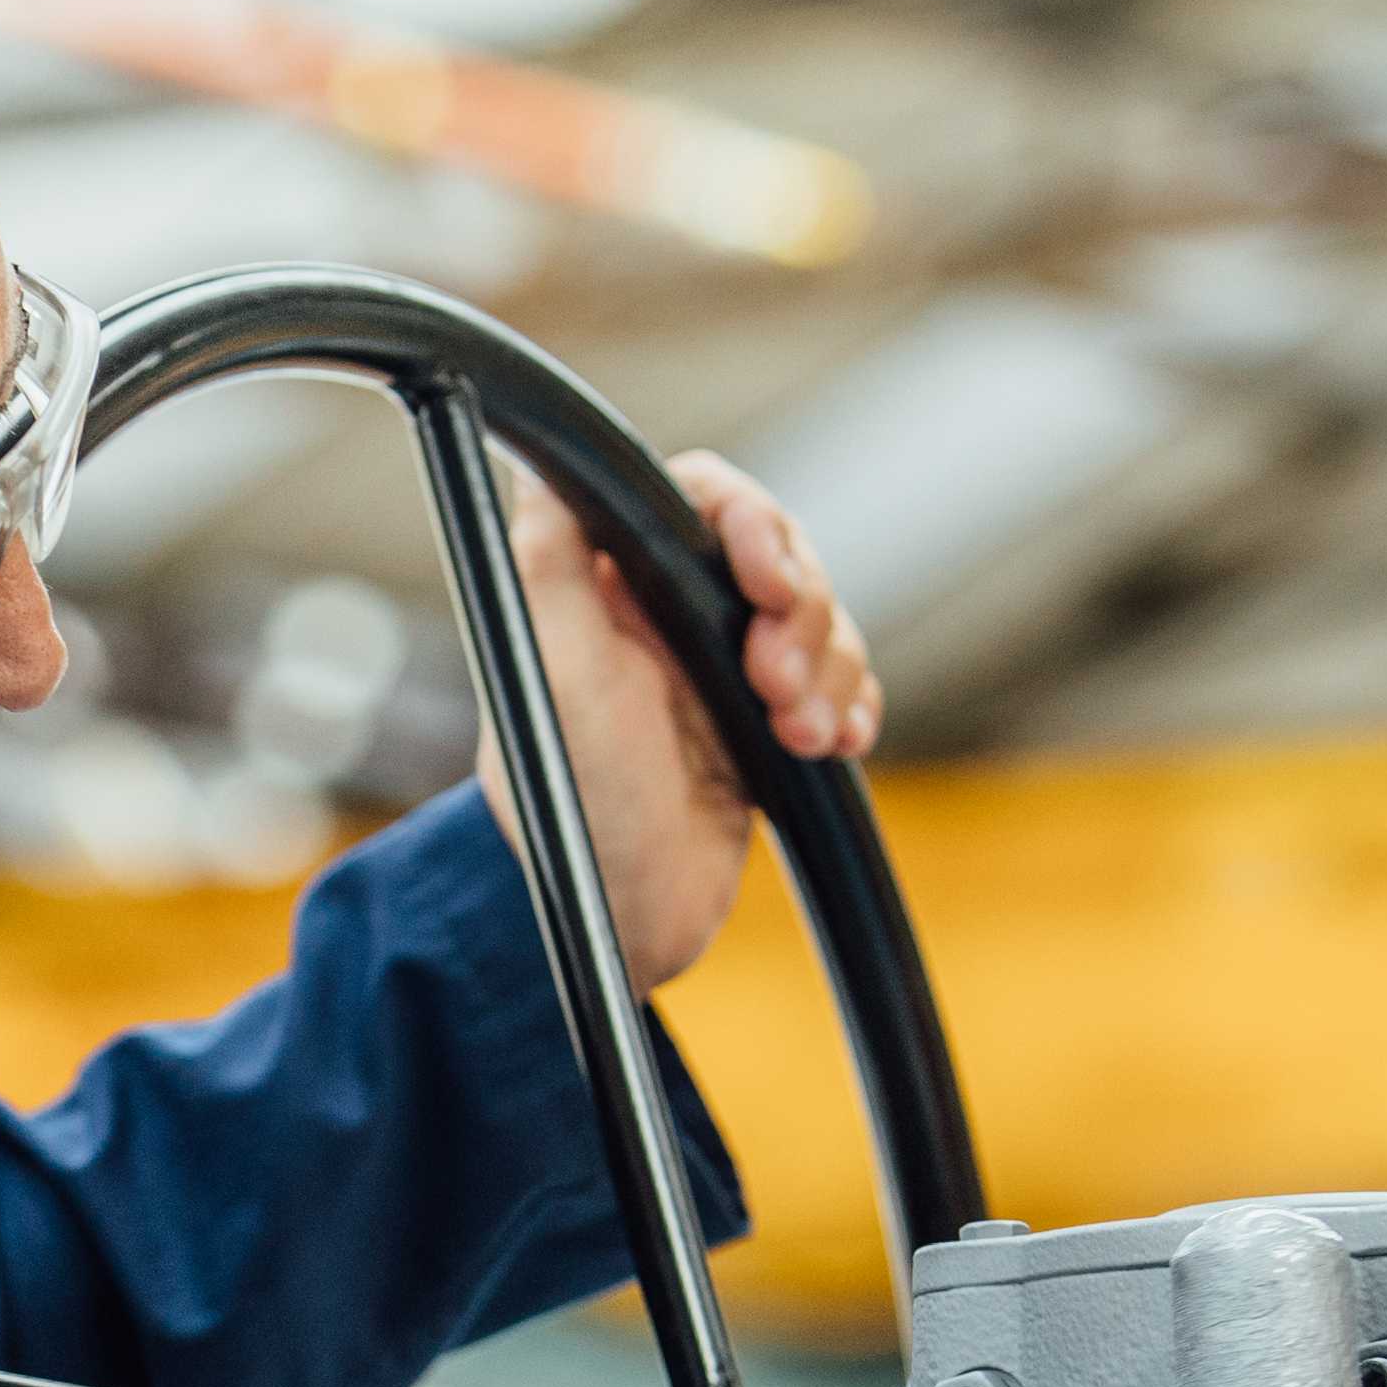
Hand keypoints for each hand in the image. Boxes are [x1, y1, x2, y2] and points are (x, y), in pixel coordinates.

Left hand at [472, 450, 879, 993]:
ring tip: (795, 733)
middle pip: (776, 552)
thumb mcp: (552, 676)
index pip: (699, 498)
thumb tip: (537, 462)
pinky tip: (831, 745)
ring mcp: (719, 671)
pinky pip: (839, 685)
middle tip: (774, 682)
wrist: (619, 924)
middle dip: (799, 612)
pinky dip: (848, 707)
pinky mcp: (763, 726)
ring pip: (818, 620)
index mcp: (611, 586)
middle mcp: (666, 616)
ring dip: (828, 669)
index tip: (766, 578)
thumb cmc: (573, 807)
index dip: (750, 521)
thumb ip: (547, 564)